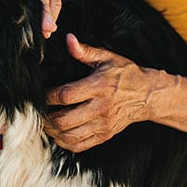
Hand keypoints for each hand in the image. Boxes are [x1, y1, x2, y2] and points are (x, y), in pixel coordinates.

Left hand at [44, 34, 158, 151]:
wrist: (149, 95)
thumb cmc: (126, 75)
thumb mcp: (108, 58)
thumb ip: (85, 51)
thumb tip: (69, 40)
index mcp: (99, 87)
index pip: (66, 96)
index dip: (48, 97)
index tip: (39, 95)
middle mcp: (100, 108)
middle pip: (64, 120)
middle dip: (45, 118)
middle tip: (38, 112)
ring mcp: (103, 125)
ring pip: (69, 136)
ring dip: (52, 132)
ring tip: (45, 123)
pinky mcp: (104, 136)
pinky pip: (79, 146)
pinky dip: (64, 142)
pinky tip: (58, 133)